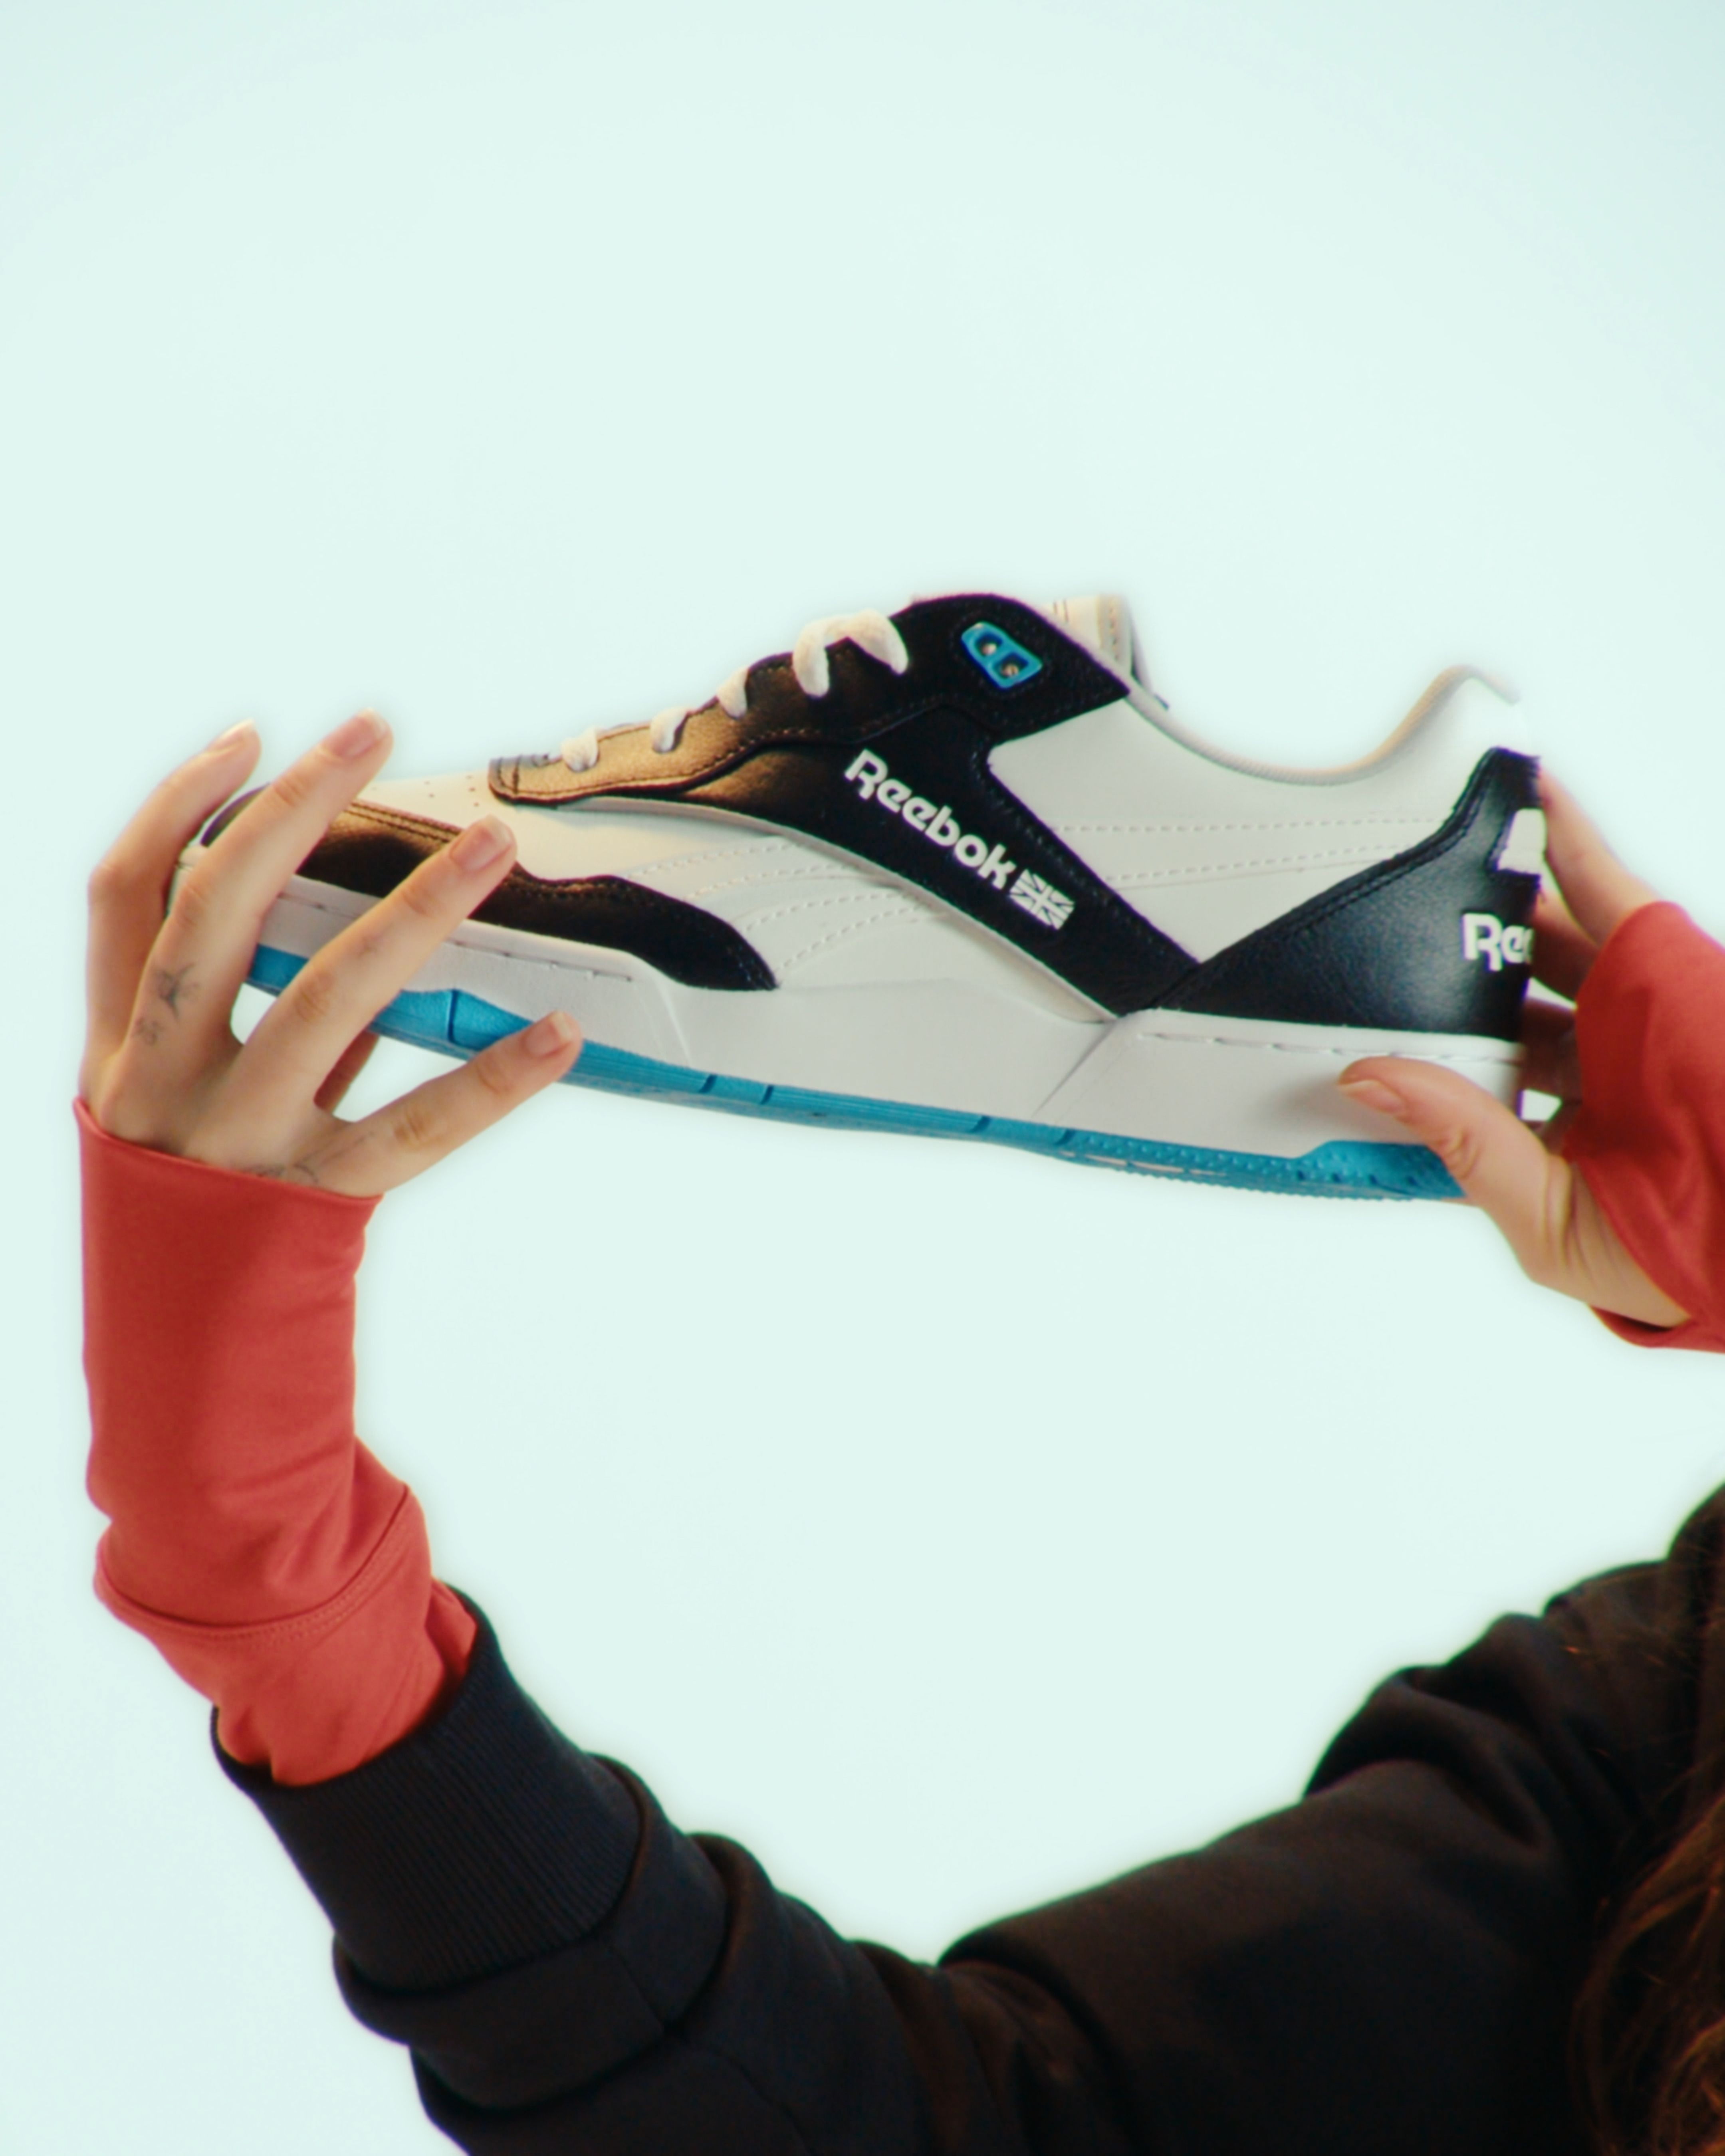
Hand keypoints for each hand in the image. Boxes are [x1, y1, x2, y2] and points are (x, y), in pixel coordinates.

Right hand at [82, 713, 581, 1194]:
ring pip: (324, 1000)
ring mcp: (232, 1142)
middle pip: (214, 914)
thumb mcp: (193, 1100)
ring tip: (493, 848)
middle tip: (374, 729)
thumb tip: (363, 913)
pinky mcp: (311, 1204)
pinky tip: (557, 1035)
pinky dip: (492, 1079)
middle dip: (292, 810)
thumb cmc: (202, 1204)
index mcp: (115, 1047)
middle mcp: (157, 1083)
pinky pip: (414, 1129)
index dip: (175, 804)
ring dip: (415, 913)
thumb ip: (258, 1011)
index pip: (121, 895)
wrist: (181, 1368)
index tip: (252, 736)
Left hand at [1337, 775, 1686, 1328]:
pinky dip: (1560, 831)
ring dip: (1482, 898)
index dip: (1406, 1050)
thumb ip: (1459, 1141)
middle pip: (1489, 997)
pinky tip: (1518, 790)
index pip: (1460, 1075)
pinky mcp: (1651, 956)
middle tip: (1363, 941)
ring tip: (1412, 860)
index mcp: (1552, 1126)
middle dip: (1434, 973)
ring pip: (1535, 935)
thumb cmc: (1673, 1252)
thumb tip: (1365, 1081)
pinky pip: (1598, 879)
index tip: (1336, 1032)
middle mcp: (1580, 1059)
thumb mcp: (1546, 1215)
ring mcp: (1615, 1003)